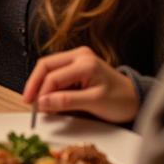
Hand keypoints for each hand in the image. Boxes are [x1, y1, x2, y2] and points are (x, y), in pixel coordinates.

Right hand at [23, 47, 139, 124]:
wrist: (135, 99)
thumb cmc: (120, 100)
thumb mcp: (94, 102)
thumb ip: (68, 101)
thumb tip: (43, 102)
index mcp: (85, 62)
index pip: (54, 76)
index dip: (42, 92)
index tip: (37, 108)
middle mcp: (79, 55)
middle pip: (46, 66)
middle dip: (34, 84)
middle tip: (28, 101)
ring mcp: (76, 59)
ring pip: (48, 68)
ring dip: (40, 85)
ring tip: (37, 102)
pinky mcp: (75, 66)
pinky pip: (55, 73)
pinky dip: (48, 86)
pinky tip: (47, 98)